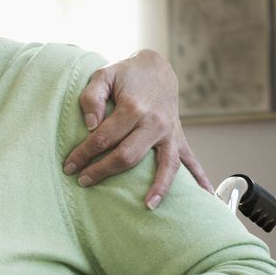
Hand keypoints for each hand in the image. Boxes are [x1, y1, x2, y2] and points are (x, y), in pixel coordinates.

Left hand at [63, 49, 212, 209]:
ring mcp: (170, 132)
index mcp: (134, 107)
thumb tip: (90, 126)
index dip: (83, 153)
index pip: (104, 138)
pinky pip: (191, 160)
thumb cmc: (124, 75)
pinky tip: (206, 197)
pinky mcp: (178, 137)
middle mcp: (155, 122)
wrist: (156, 68)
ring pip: (166, 165)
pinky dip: (200, 179)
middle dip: (103, 171)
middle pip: (128, 156)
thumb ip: (92, 98)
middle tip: (83, 181)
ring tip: (147, 206)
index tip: (69, 166)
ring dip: (158, 187)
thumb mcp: (102, 75)